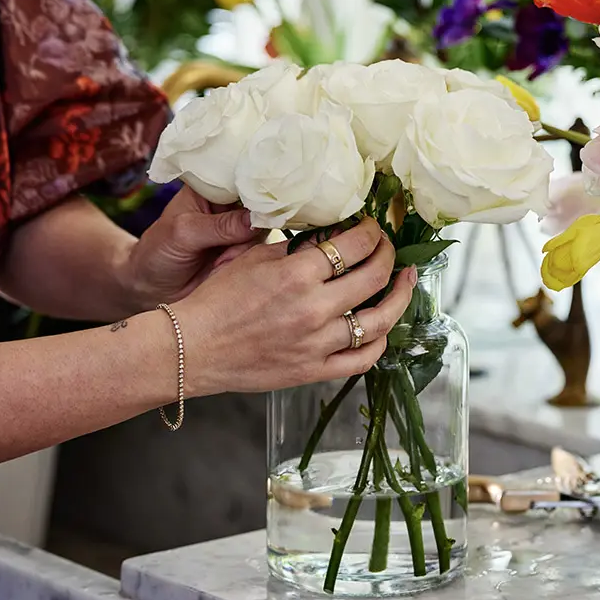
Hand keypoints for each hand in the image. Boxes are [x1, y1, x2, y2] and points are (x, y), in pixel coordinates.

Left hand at [124, 185, 264, 308]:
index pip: (241, 175)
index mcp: (211, 186)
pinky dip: (248, 261)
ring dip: (245, 248)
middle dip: (251, 225)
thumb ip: (221, 226)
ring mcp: (240, 228)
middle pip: (259, 203)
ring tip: (219, 261)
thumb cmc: (158, 251)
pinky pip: (261, 252)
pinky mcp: (245, 251)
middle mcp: (229, 204)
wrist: (153, 288)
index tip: (261, 202)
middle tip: (229, 247)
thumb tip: (257, 220)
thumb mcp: (185, 233)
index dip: (256, 184)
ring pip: (262, 230)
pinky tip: (224, 267)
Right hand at [178, 217, 416, 395]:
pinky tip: (384, 326)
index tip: (372, 228)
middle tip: (389, 247)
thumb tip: (330, 237)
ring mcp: (317, 343)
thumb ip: (296, 248)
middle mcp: (312, 308)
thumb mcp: (254, 259)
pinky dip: (380, 341)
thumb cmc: (216, 300)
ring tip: (406, 282)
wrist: (193, 348)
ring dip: (399, 297)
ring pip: (379, 320)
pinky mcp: (314, 371)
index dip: (371, 232)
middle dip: (388, 255)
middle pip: (374, 277)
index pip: (354, 245)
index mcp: (296, 274)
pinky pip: (363, 358)